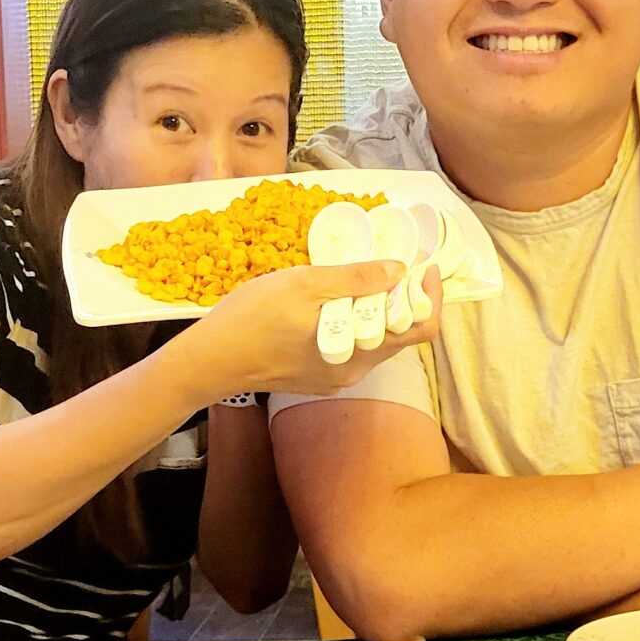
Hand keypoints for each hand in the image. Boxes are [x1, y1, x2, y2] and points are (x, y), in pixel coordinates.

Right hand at [173, 262, 440, 399]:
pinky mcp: (318, 377)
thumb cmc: (251, 319)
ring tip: (359, 277)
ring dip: (376, 308)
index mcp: (358, 352)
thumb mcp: (305, 284)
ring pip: (374, 340)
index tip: (422, 266)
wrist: (210, 360)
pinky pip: (352, 347)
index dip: (429, 296)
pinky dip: (354, 321)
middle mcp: (354, 371)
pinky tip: (333, 301)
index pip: (420, 330)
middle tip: (391, 263)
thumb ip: (355, 278)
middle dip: (402, 297)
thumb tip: (399, 269)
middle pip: (398, 334)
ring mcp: (336, 377)